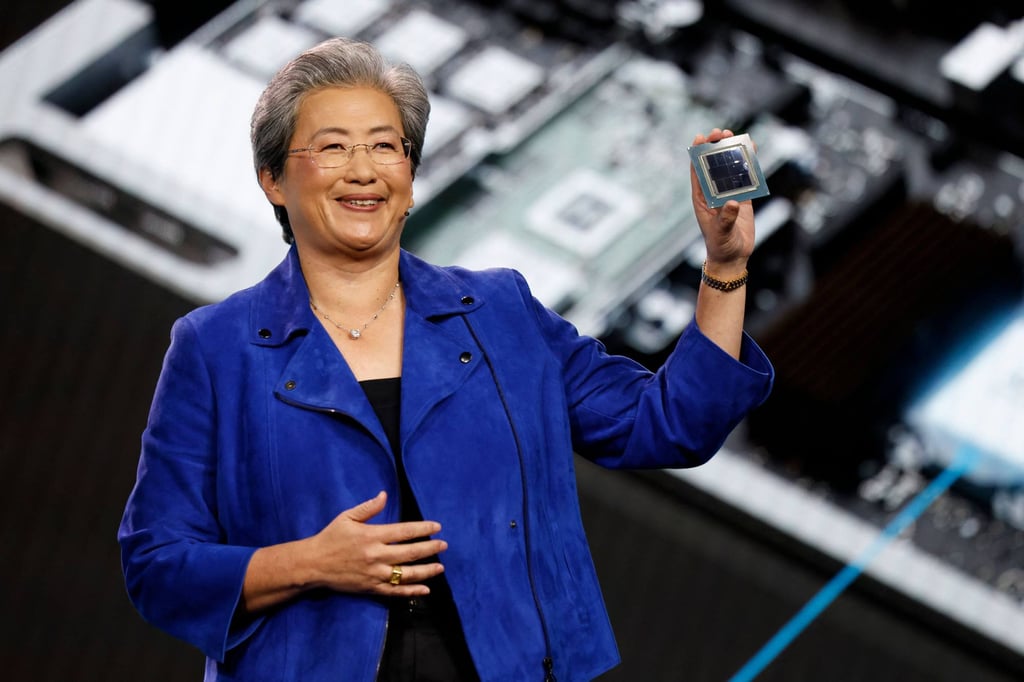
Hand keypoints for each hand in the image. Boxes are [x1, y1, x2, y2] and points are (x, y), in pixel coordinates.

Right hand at [309, 491, 447, 595]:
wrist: (313, 564)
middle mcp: (376, 555)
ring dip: (426, 571)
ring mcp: (375, 574)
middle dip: (430, 548)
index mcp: (372, 536)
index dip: (423, 529)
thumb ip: (368, 507)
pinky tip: (425, 590)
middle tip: (444, 545)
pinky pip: (395, 592)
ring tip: (440, 567)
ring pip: (406, 574)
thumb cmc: (330, 537)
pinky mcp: (371, 588)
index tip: (437, 527)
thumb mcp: (347, 517)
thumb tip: (385, 495)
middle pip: (410, 552)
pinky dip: (411, 592)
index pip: (404, 531)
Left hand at [689, 128, 756, 270]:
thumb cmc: (720, 245)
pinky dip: (749, 164)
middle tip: (721, 132)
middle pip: (713, 164)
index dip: (697, 152)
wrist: (733, 257)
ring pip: (730, 167)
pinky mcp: (744, 198)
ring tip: (735, 135)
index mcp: (702, 197)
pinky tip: (752, 150)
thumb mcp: (721, 232)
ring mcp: (729, 193)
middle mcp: (714, 192)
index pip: (697, 170)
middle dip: (715, 146)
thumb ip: (726, 218)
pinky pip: (746, 177)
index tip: (700, 137)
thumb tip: (733, 203)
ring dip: (732, 152)